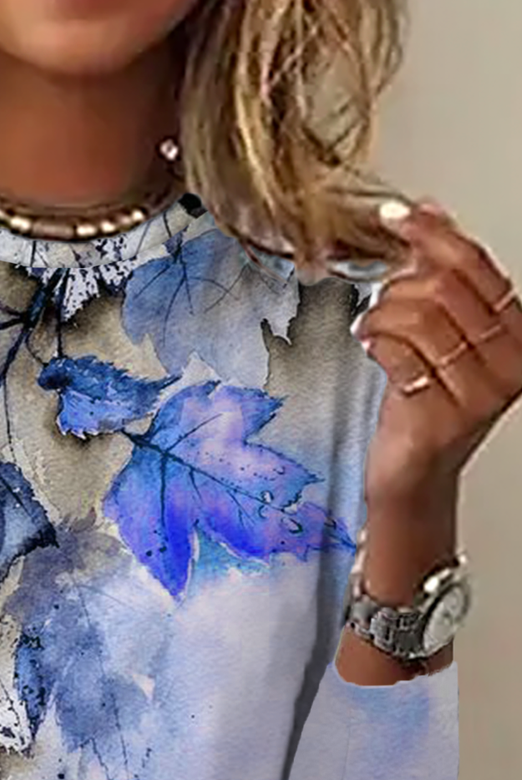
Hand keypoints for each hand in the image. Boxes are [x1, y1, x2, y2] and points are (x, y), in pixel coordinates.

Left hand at [352, 198, 521, 509]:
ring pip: (419, 316)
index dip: (430, 234)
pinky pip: (398, 353)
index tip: (396, 217)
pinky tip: (370, 347)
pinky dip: (375, 342)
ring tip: (371, 329)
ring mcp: (480, 392)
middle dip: (398, 286)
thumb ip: (439, 274)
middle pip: (444, 288)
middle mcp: (509, 362)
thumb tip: (430, 210)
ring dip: (382, 315)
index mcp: (517, 332)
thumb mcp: (439, 332)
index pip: (475, 265)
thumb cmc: (425, 403)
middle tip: (380, 302)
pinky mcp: (443, 416)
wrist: (414, 471)